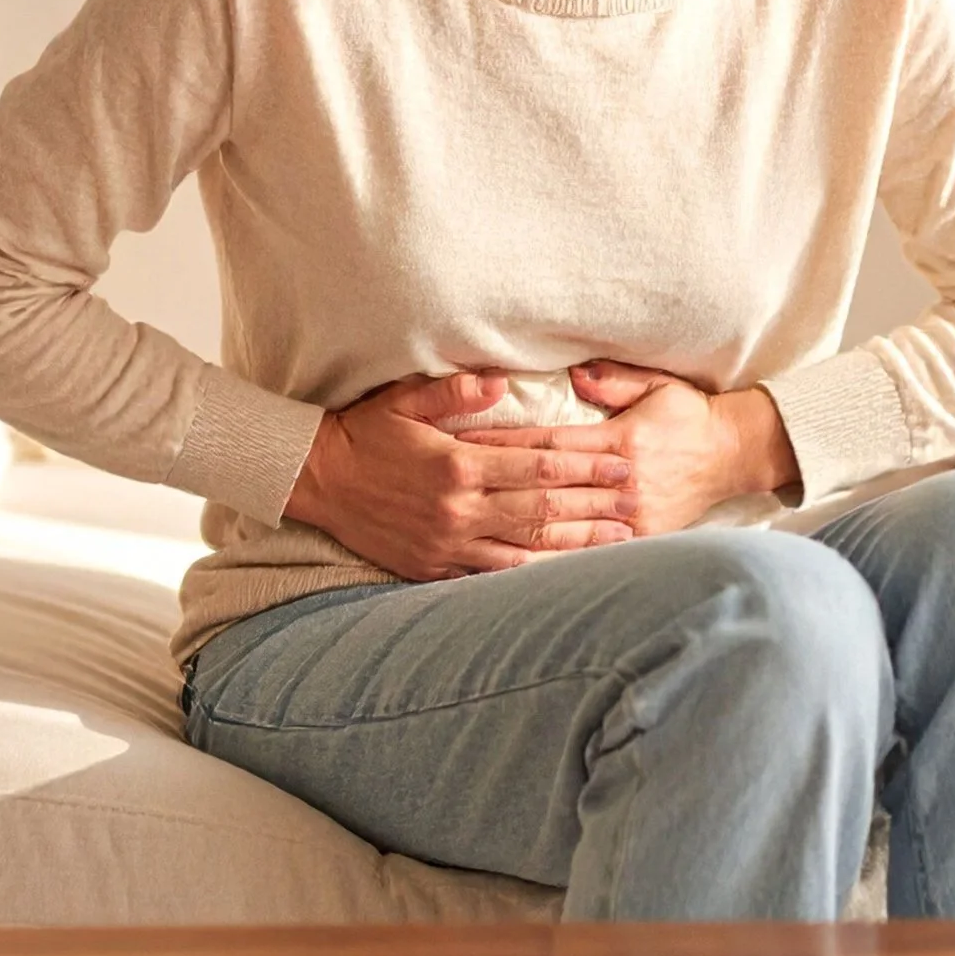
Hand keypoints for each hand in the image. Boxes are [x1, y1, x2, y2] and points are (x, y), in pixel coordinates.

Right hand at [283, 370, 639, 581]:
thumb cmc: (365, 432)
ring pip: (526, 546)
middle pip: (544, 508)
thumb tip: (502, 382)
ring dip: (575, 543)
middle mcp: (459, 509)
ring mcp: (447, 543)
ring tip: (616, 542)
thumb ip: (456, 393)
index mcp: (459, 464)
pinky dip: (530, 570)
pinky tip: (561, 571)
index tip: (623, 465)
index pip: (540, 465)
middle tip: (637, 506)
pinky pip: (492, 572)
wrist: (317, 481)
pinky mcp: (434, 567)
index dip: (586, 467)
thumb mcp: (404, 399)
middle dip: (595, 506)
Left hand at [454, 361, 800, 537]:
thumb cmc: (689, 414)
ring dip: (516, 528)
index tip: (463, 446)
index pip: (548, 444)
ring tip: (470, 530)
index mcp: (620, 441)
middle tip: (449, 486)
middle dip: (497, 485)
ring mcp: (632, 517)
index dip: (504, 445)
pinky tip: (518, 566)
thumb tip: (574, 374)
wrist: (733, 454)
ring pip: (563, 527)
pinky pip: (588, 554)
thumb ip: (614, 380)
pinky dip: (551, 560)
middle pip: (548, 486)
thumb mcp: (657, 385)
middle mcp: (623, 482)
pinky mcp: (641, 541)